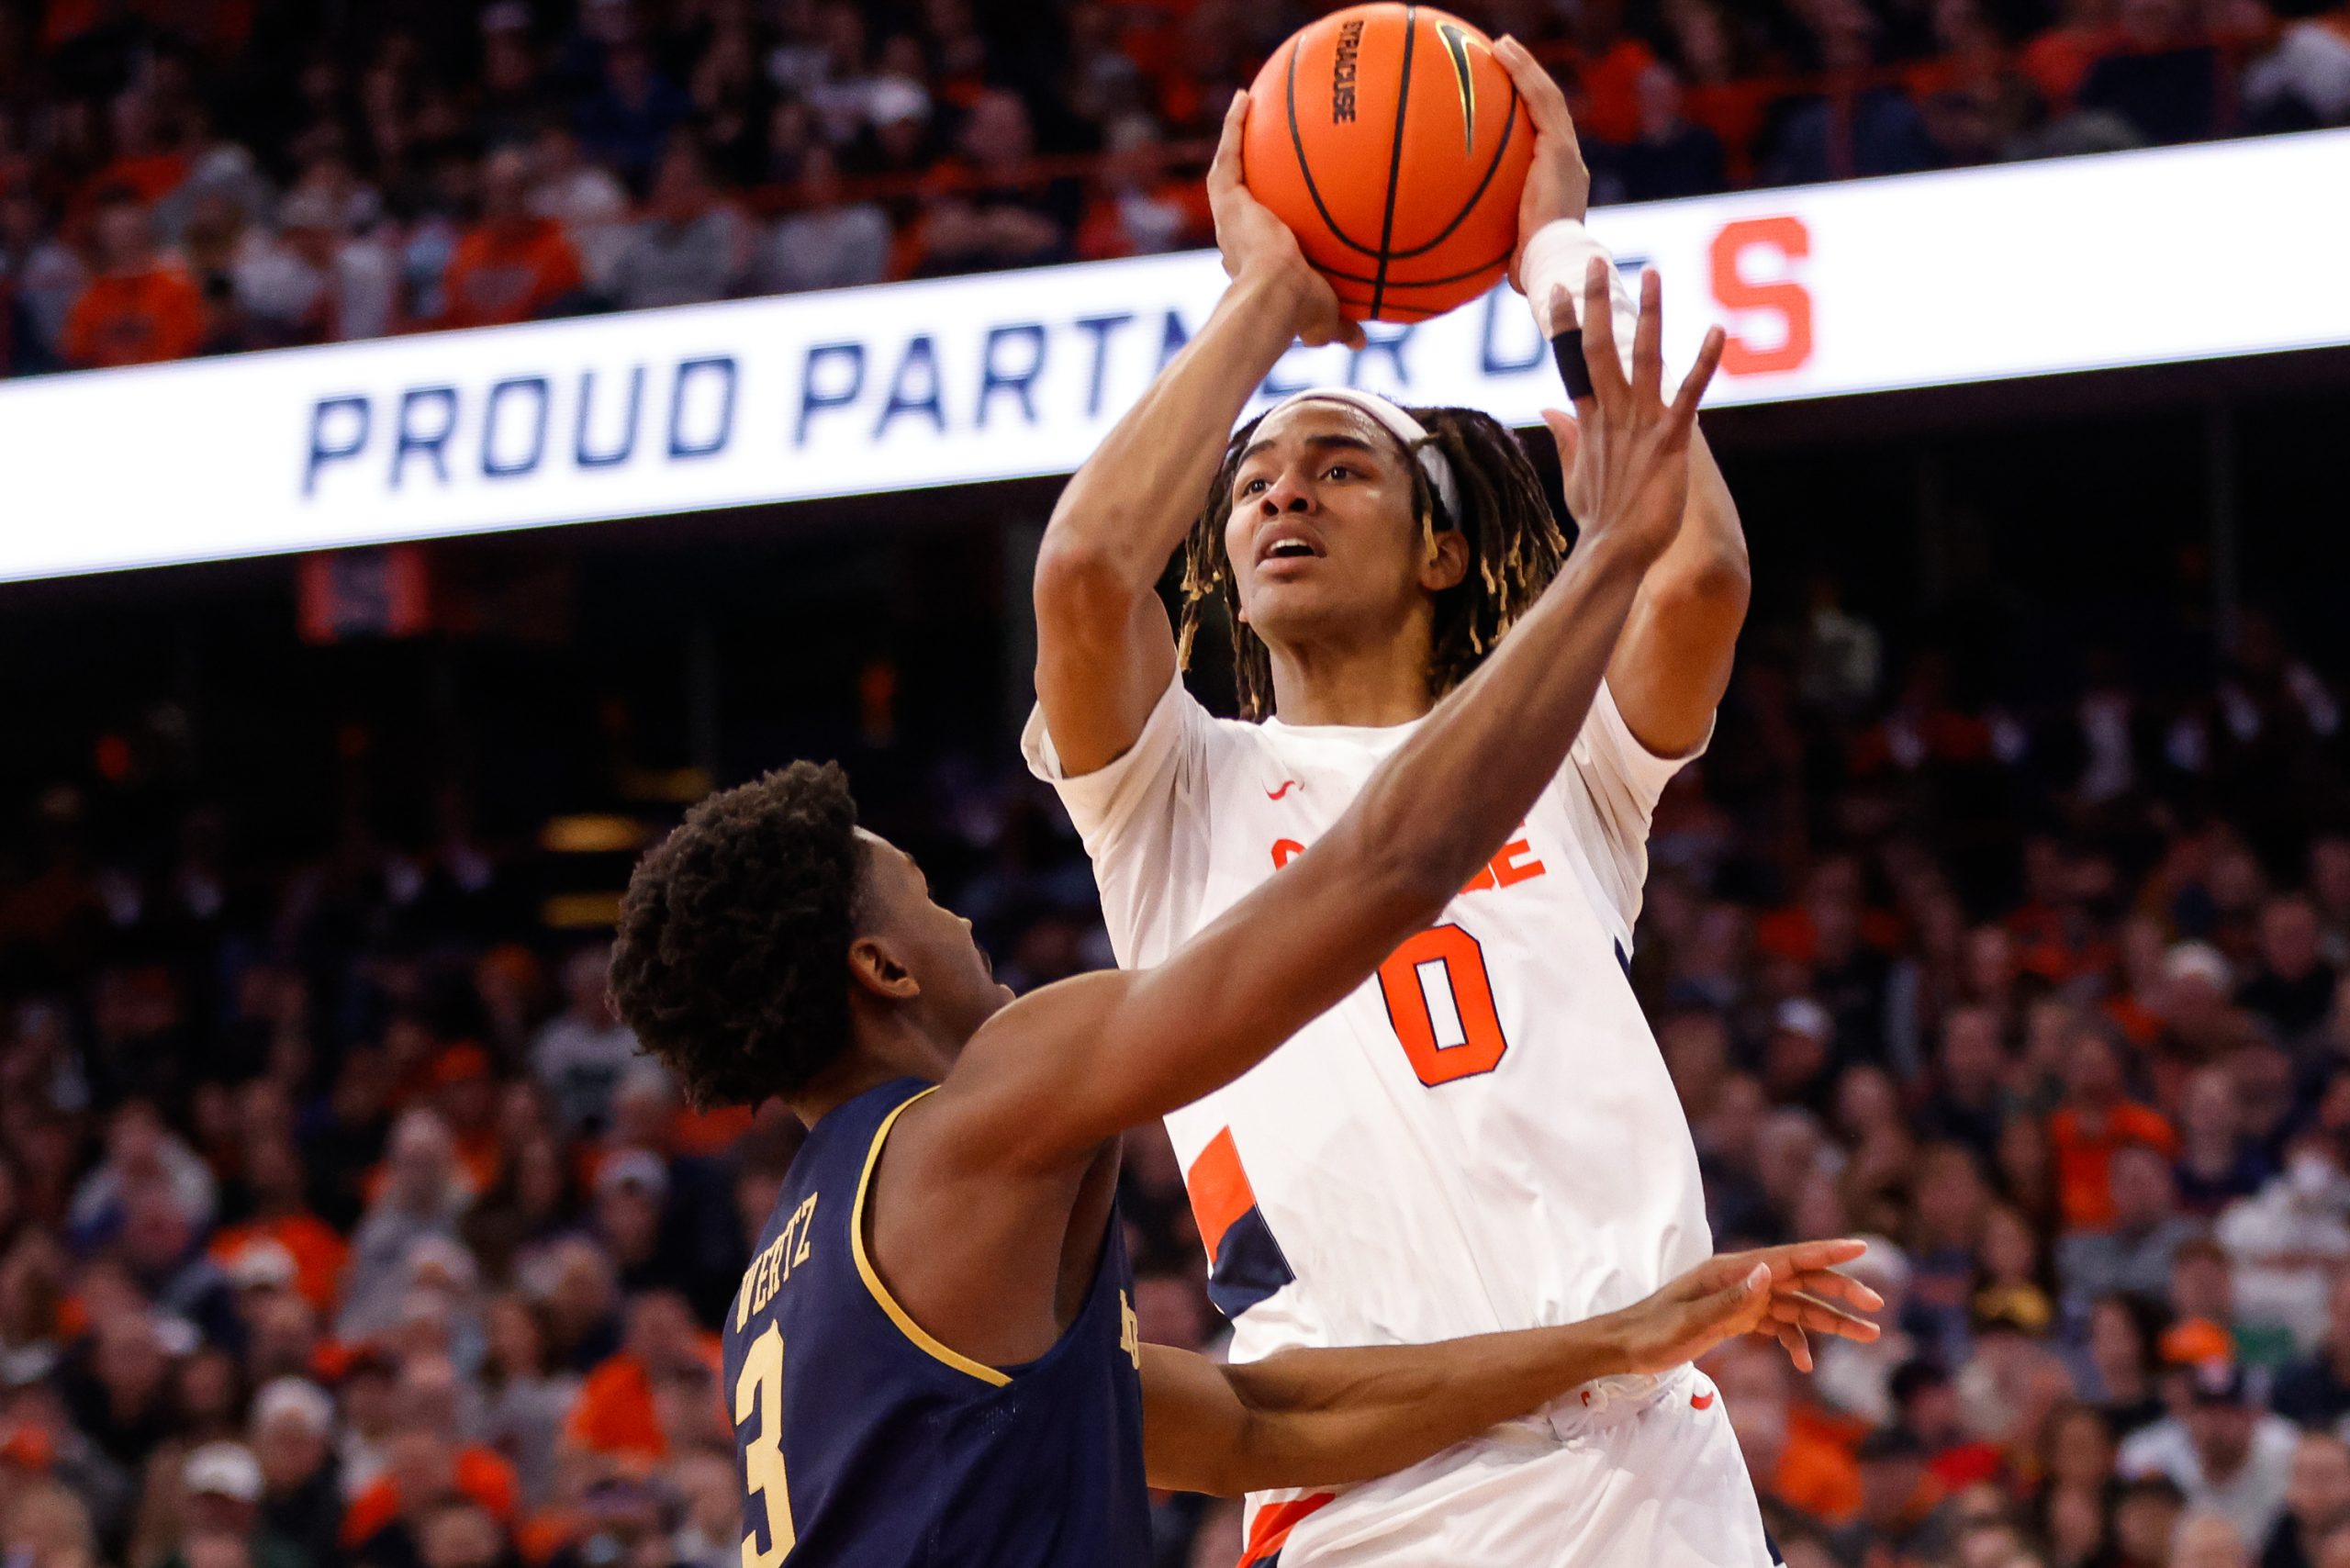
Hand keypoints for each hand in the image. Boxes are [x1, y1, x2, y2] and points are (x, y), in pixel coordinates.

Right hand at [1207, 90, 1364, 350]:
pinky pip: (1229, 153)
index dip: (1259, 228)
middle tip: (1260, 160)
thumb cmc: (1300, 311)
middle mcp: (1236, 236)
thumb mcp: (1328, 316)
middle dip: (1245, 182)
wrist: (1274, 296)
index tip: (1273, 218)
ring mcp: (1229, 215)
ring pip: (1228, 169)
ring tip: (1246, 107)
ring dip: (1234, 138)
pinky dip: (1234, 124)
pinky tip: (1244, 96)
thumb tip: (1362, 343)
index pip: (1253, 241)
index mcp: (1254, 262)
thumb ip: (1342, 325)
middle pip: (1239, 201)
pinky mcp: (1226, 198)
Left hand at [1493, 36, 1589, 292]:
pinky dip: (1524, 72)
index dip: (1529, 115)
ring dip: (1526, 67)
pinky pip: (1542, 101)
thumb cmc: (1525, 271)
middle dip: (1529, 81)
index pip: (1544, 139)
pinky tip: (1503, 51)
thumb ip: (1486, 233)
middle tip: (1503, 58)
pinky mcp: (1561, 149)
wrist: (1551, 268)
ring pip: (1549, 98)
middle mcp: (1567, 163)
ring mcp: (1567, 154)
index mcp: (1557, 182)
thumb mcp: (1502, 247)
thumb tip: (1440, 240)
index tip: (1505, 99)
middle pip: (1549, 111)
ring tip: (1503, 44)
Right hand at [1541, 262, 1723, 567]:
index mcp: (1588, 421)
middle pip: (1598, 348)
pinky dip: (1705, 363)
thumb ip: (1567, 434)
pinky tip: (1720, 331)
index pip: (1572, 361)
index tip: (1558, 287)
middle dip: (1596, 303)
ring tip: (1653, 274)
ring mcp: (1640, 425)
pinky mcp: (1670, 441)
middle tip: (1597, 261)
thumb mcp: (1575, 473)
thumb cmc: (1599, 520)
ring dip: (1649, 315)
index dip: (1565, 323)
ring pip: (1643, 359)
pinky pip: (1690, 395)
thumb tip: (1551, 404)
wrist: (1614, 553)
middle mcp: (1611, 415)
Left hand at [1603, 1239, 1883, 1376]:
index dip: (1827, 1252)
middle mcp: (1739, 1279)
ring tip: (1866, 1336)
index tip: (1863, 1246)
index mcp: (1729, 1271)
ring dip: (1827, 1320)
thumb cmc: (1652, 1335)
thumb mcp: (1692, 1322)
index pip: (1788, 1258)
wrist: (1623, 1347)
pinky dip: (1794, 1340)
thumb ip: (1732, 1300)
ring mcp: (1738, 1298)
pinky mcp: (1734, 1318)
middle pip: (1799, 1280)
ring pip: (1793, 1305)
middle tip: (1875, 1309)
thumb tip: (1769, 1271)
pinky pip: (1775, 1325)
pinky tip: (1805, 1364)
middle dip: (1839, 1292)